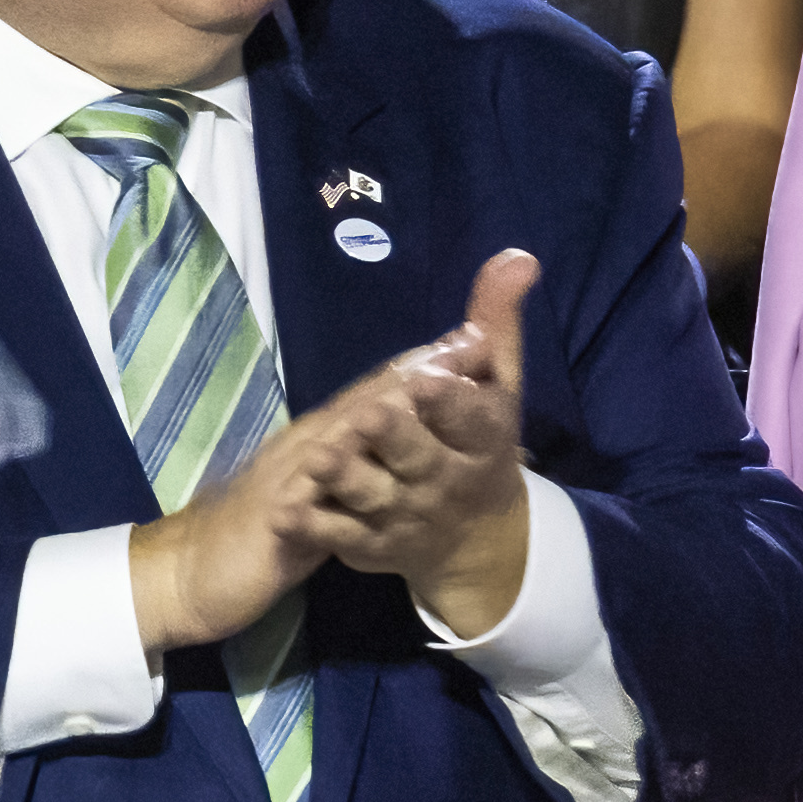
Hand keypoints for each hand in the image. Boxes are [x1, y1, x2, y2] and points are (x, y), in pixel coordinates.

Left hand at [303, 251, 536, 636]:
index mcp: (484, 439)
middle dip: (396, 438)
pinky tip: (285, 514)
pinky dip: (315, 527)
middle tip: (369, 415)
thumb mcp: (498, 383)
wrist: (478, 538)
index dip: (451, 401)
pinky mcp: (376, 545)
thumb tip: (518, 256)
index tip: (430, 380)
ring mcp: (409, 515)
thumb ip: (497, 322)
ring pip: (376, 497)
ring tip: (319, 459)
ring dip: (348, 479)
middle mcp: (449, 480)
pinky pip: (343, 537)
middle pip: (421, 459)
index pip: (473, 419)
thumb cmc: (480, 441)